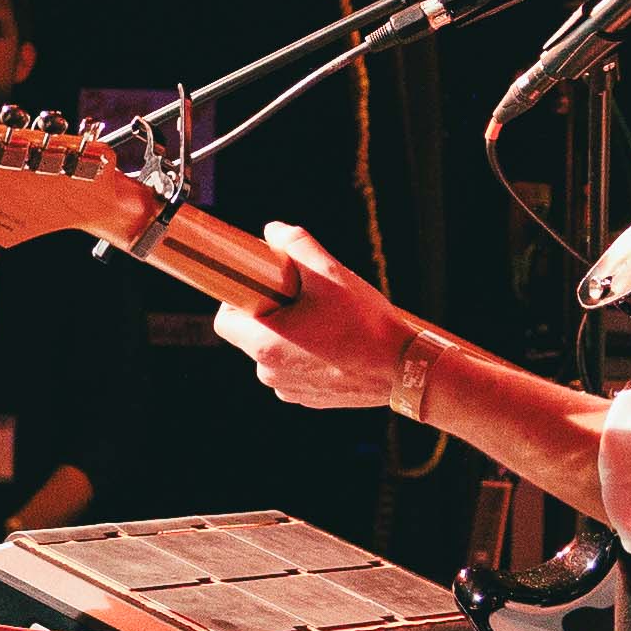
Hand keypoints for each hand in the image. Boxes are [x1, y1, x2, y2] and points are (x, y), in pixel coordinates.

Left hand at [213, 222, 419, 415]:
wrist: (405, 370)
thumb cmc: (364, 323)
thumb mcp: (329, 272)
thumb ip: (295, 245)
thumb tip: (273, 231)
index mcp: (264, 343)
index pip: (225, 319)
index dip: (239, 297)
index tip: (264, 285)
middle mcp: (269, 372)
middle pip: (251, 335)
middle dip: (271, 313)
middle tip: (301, 298)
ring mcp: (289, 390)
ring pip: (275, 353)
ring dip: (290, 336)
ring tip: (325, 322)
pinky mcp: (310, 399)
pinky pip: (296, 371)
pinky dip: (307, 356)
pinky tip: (336, 344)